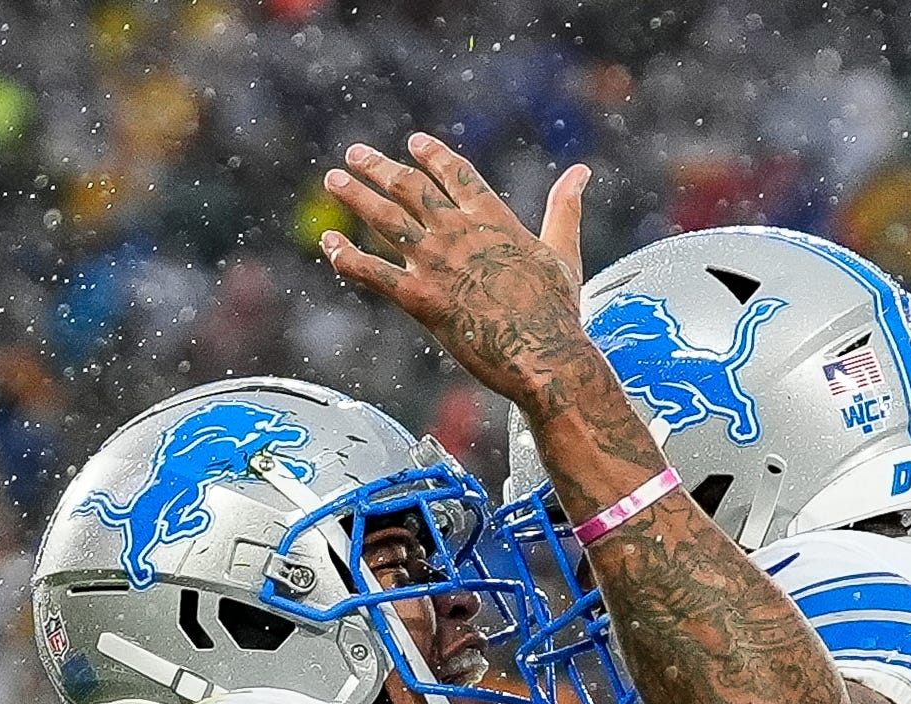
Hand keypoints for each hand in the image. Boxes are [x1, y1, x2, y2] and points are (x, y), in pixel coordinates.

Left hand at [322, 136, 596, 411]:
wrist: (543, 354)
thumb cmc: (559, 311)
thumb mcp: (563, 251)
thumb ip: (565, 208)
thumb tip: (582, 171)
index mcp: (493, 219)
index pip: (455, 173)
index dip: (432, 155)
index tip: (413, 142)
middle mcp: (457, 232)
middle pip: (409, 187)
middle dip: (379, 167)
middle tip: (355, 154)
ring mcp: (435, 263)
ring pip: (384, 219)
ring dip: (355, 196)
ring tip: (334, 180)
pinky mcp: (418, 298)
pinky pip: (371, 271)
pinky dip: (345, 256)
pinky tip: (328, 243)